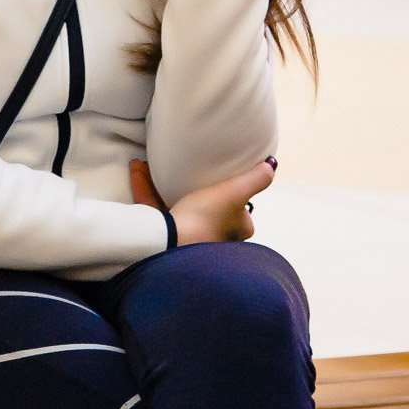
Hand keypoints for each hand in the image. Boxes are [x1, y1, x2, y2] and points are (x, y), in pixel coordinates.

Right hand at [130, 158, 276, 244]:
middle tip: (185, 175)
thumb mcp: (234, 193)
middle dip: (194, 194)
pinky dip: (145, 190)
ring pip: (177, 211)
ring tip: (152, 166)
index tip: (224, 183)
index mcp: (235, 233)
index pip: (240, 215)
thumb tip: (272, 165)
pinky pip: (154, 212)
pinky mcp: (161, 238)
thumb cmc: (206, 219)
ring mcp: (186, 242)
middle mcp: (213, 242)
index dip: (234, 198)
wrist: (170, 243)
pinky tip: (136, 170)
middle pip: (207, 214)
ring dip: (163, 188)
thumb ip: (255, 179)